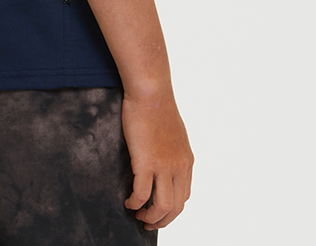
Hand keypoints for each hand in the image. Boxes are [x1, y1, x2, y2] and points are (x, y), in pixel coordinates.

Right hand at [122, 88, 193, 230]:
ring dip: (150, 217)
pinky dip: (135, 203)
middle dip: (162, 220)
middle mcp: (179, 167)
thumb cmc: (157, 106)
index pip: (184, 195)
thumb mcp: (174, 133)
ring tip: (138, 215)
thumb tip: (163, 160)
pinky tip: (128, 202)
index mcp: (186, 160)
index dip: (171, 208)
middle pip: (176, 207)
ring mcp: (164, 166)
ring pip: (162, 206)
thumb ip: (172, 151)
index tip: (159, 210)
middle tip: (148, 223)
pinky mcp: (146, 162)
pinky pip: (142, 194)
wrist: (151, 92)